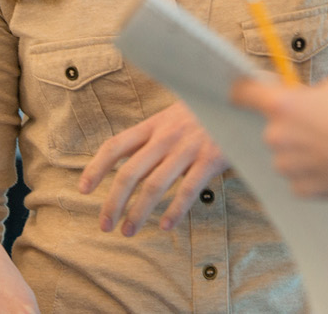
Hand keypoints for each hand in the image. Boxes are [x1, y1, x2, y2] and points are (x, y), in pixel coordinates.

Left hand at [79, 102, 227, 234]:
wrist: (243, 97)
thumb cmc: (208, 109)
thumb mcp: (178, 112)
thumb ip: (157, 132)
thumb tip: (132, 156)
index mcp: (156, 123)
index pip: (116, 145)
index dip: (96, 168)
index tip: (84, 190)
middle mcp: (168, 135)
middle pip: (130, 172)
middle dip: (113, 202)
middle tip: (105, 225)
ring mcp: (189, 147)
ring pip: (154, 186)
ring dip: (138, 213)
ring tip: (128, 231)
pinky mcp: (211, 158)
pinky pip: (188, 189)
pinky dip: (175, 210)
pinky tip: (167, 226)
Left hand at [231, 75, 327, 196]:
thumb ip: (305, 94)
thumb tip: (296, 100)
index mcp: (282, 105)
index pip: (243, 94)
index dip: (242, 91)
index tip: (241, 92)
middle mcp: (276, 136)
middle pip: (272, 128)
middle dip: (290, 125)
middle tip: (320, 124)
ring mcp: (287, 167)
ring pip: (285, 155)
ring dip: (300, 150)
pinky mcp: (300, 190)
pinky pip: (298, 177)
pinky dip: (311, 171)